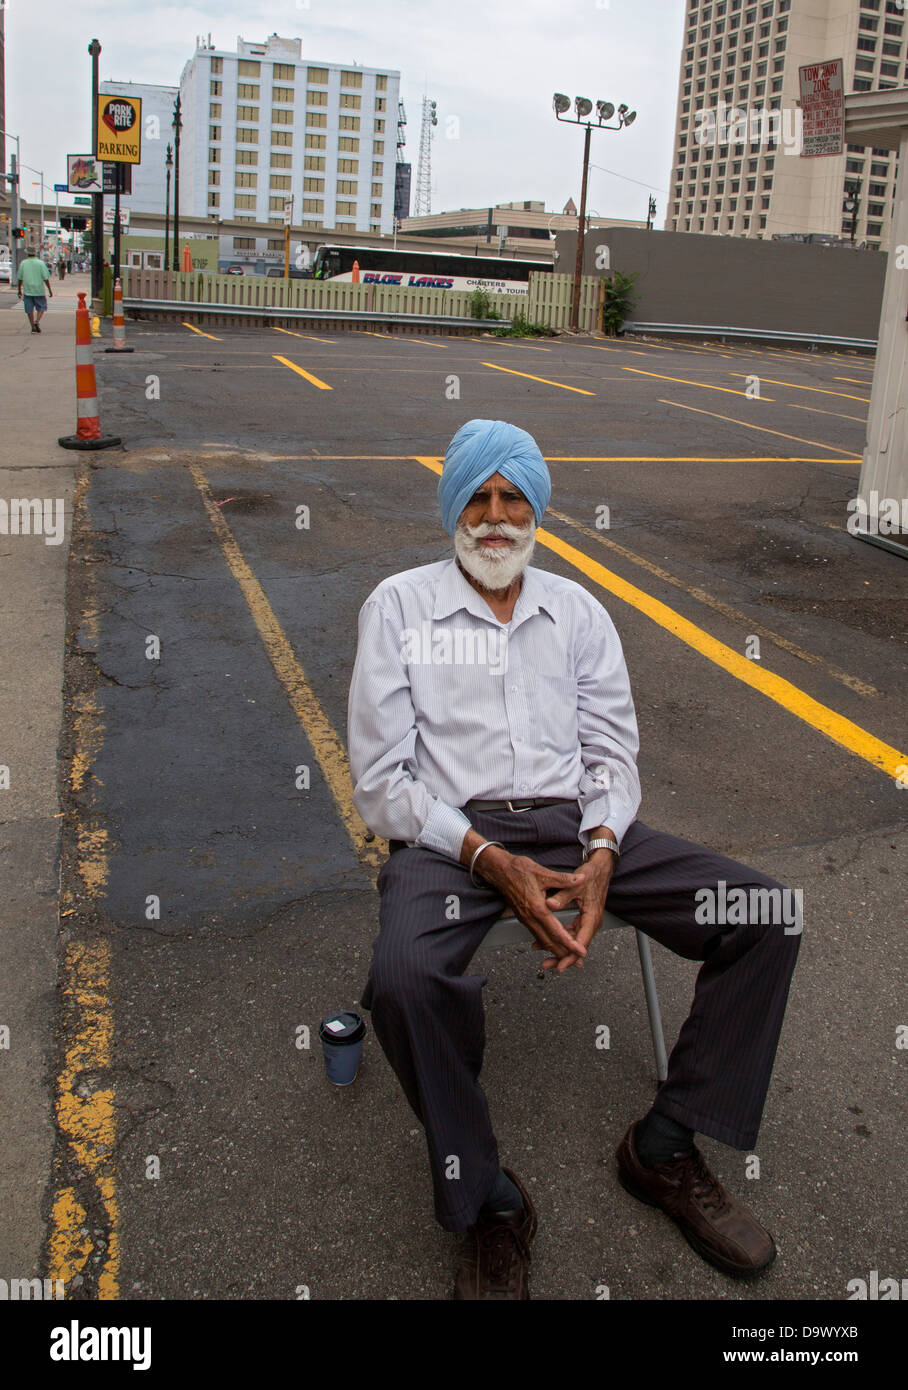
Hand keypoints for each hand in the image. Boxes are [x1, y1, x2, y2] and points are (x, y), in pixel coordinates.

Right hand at [475, 848, 591, 966]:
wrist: (498, 871)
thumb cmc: (518, 870)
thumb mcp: (543, 872)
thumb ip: (563, 879)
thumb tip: (581, 879)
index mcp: (538, 908)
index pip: (557, 932)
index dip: (570, 944)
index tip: (580, 952)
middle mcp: (531, 918)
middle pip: (549, 942)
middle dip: (564, 954)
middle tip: (578, 963)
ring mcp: (526, 919)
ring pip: (542, 940)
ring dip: (555, 951)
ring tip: (567, 958)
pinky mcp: (523, 917)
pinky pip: (536, 934)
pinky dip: (546, 943)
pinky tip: (551, 945)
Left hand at [534, 849, 615, 973]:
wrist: (600, 869)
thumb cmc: (590, 876)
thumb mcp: (575, 885)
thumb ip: (562, 896)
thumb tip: (549, 905)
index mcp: (592, 917)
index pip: (581, 942)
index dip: (570, 955)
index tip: (561, 964)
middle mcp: (592, 923)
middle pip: (577, 947)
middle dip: (562, 957)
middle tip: (548, 965)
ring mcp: (588, 922)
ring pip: (574, 942)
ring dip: (560, 950)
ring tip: (545, 959)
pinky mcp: (583, 919)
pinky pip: (572, 933)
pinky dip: (562, 939)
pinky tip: (548, 943)